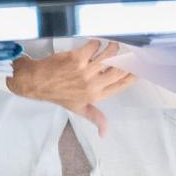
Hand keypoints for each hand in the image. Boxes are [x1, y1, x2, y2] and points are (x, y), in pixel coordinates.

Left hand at [6, 40, 135, 135]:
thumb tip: (105, 133)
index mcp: (95, 96)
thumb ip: (95, 117)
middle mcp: (92, 84)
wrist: (37, 82)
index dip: (131, 77)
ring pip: (108, 56)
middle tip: (128, 53)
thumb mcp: (78, 109)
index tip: (138, 69)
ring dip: (112, 48)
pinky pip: (93, 46)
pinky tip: (95, 43)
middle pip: (118, 70)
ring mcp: (85, 71)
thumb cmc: (58, 94)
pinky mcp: (76, 58)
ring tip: (113, 45)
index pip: (119, 86)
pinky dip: (96, 43)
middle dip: (126, 61)